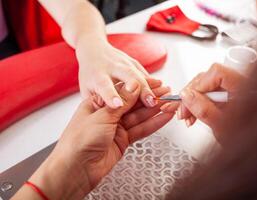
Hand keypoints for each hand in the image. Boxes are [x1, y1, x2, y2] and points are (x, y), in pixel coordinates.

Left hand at [25, 79, 173, 199]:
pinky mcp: (123, 140)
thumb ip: (121, 101)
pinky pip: (140, 130)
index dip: (141, 87)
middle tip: (168, 93)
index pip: (124, 91)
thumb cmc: (78, 141)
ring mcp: (116, 128)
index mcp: (98, 102)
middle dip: (151, 99)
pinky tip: (163, 117)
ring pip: (140, 117)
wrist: (74, 169)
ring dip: (155, 111)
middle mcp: (108, 114)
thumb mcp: (102, 116)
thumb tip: (134, 85)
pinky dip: (153, 124)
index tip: (156, 84)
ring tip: (171, 104)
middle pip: (134, 104)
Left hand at [76, 35, 156, 108]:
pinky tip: (162, 90)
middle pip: (127, 77)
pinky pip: (145, 74)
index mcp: (97, 76)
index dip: (111, 96)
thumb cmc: (90, 74)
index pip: (104, 86)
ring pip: (140, 75)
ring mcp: (124, 63)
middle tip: (150, 102)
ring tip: (163, 96)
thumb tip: (105, 117)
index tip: (117, 104)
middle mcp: (111, 67)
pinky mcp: (134, 62)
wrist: (93, 49)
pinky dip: (154, 83)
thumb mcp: (86, 90)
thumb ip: (96, 102)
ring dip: (152, 87)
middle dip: (140, 89)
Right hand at [161, 63, 244, 135]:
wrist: (254, 149)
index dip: (199, 84)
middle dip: (193, 94)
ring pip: (208, 86)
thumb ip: (203, 109)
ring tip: (189, 116)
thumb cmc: (246, 138)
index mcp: (245, 88)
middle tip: (184, 110)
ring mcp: (236, 91)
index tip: (189, 98)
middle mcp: (242, 85)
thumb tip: (186, 95)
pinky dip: (201, 103)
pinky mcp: (230, 97)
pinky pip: (212, 93)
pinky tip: (195, 115)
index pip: (217, 72)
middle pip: (210, 77)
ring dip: (195, 100)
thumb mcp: (221, 126)